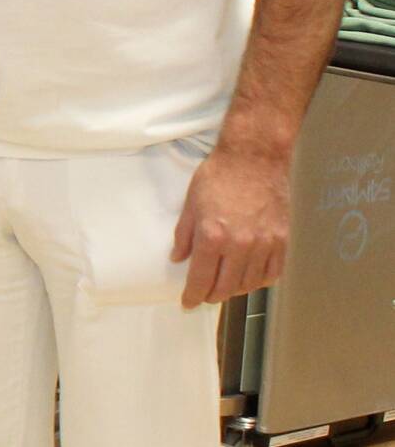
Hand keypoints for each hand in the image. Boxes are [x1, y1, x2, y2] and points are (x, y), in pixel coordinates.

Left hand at [171, 146, 290, 305]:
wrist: (255, 159)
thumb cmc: (219, 177)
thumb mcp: (191, 203)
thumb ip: (184, 235)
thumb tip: (178, 259)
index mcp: (213, 236)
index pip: (201, 279)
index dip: (193, 295)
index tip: (188, 303)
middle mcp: (240, 245)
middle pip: (226, 287)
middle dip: (212, 296)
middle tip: (205, 296)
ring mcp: (265, 244)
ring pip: (250, 283)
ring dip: (235, 290)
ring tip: (225, 287)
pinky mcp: (283, 240)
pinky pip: (273, 273)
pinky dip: (260, 281)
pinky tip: (250, 279)